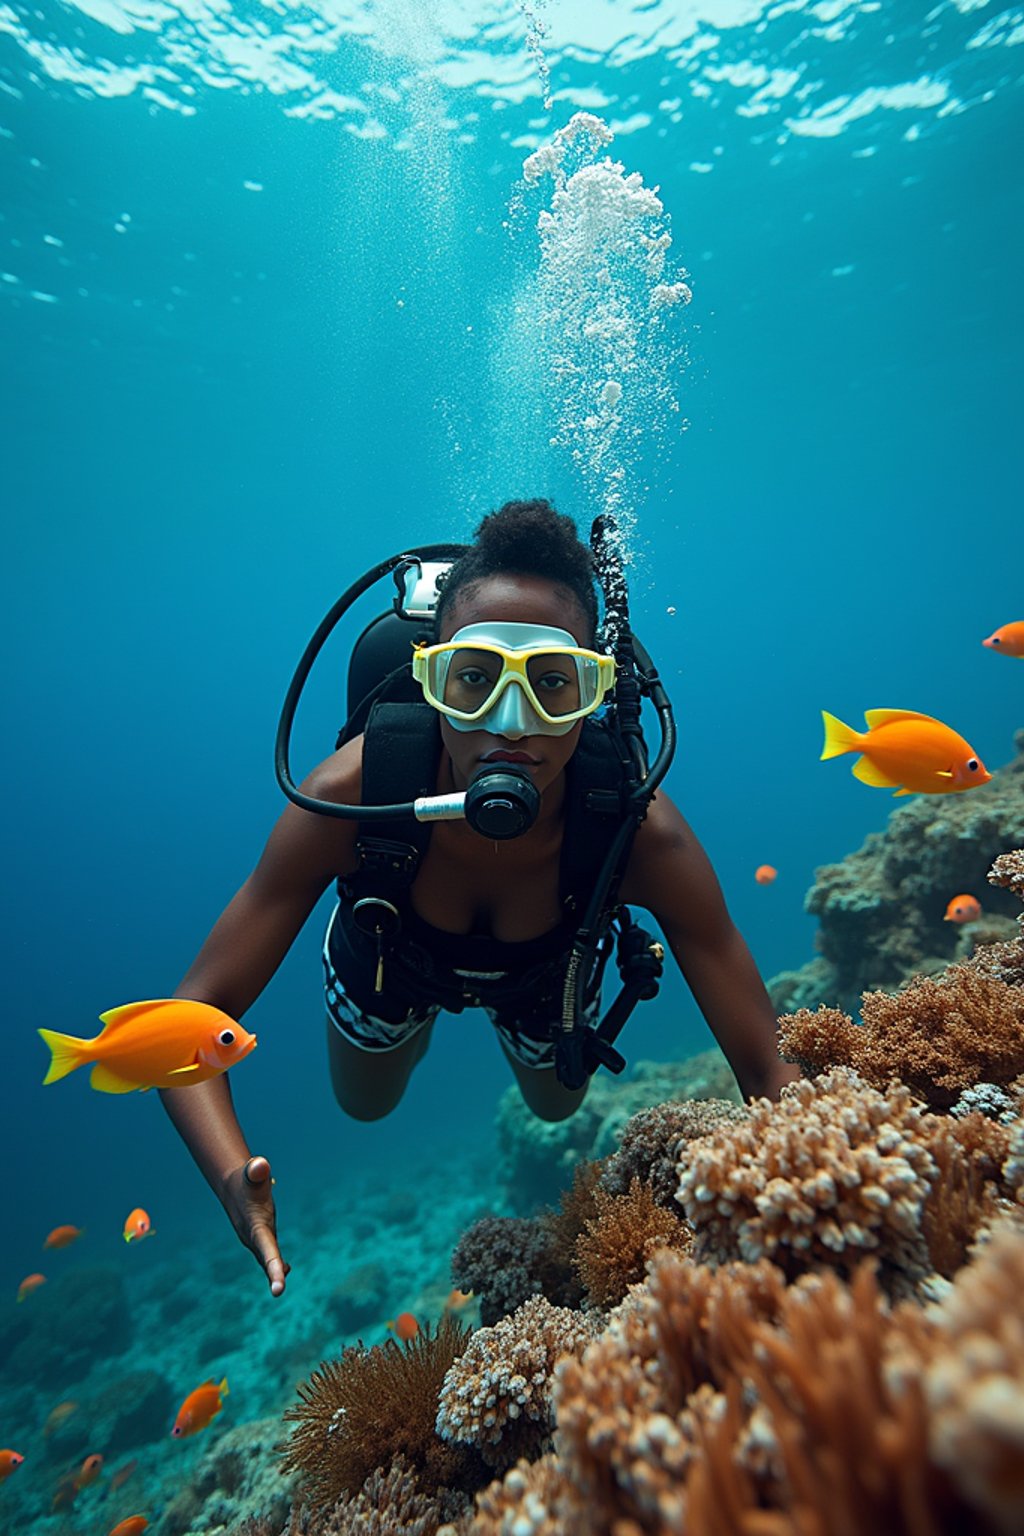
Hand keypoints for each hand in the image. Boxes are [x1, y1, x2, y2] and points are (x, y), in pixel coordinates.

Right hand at [221, 1155, 290, 1296]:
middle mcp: (253, 1237)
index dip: (273, 1268)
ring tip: (281, 1283)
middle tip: (278, 1291)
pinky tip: (288, 1268)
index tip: (278, 1289)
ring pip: (266, 1258)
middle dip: (273, 1275)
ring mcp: (256, 1239)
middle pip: (265, 1258)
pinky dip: (277, 1263)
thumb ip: (257, 1170)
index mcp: (254, 1226)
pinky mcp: (261, 1237)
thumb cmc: (247, 1178)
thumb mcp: (252, 1172)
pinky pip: (269, 1254)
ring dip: (274, 1271)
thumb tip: (260, 1165)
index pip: (266, 1248)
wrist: (234, 1185)